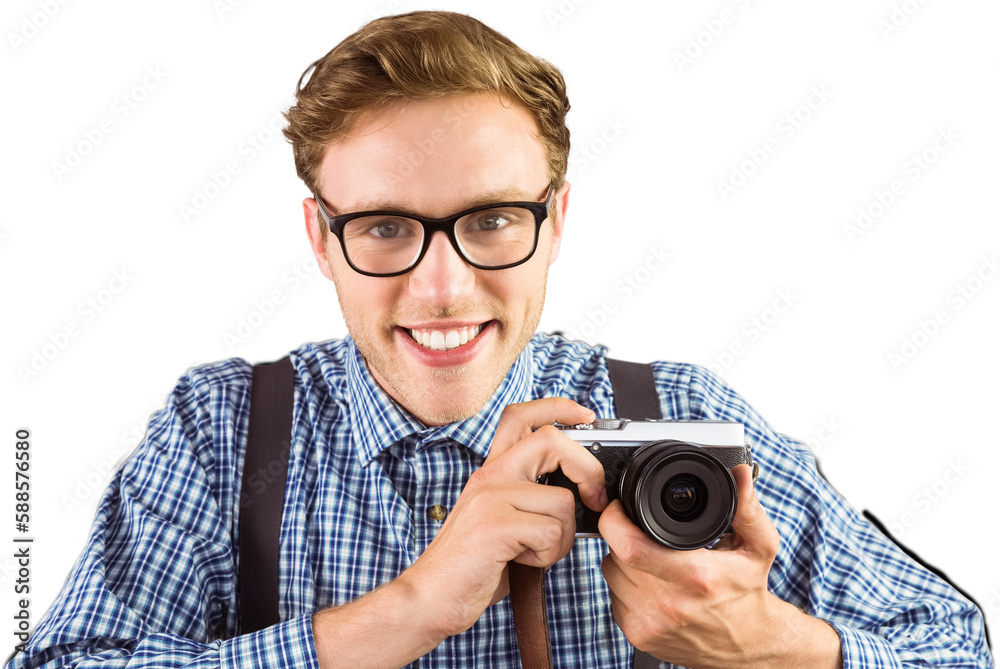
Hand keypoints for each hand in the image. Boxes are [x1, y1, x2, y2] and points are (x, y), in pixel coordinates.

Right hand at [400, 398, 608, 638]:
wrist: (430, 596)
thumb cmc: (473, 563)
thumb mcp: (501, 518)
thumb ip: (530, 496)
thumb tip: (582, 492)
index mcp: (492, 470)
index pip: (521, 416)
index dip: (559, 408)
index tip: (586, 416)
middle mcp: (490, 475)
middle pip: (551, 440)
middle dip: (588, 470)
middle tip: (594, 499)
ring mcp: (490, 496)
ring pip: (562, 500)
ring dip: (563, 536)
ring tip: (535, 551)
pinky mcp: (495, 524)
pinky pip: (552, 531)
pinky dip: (549, 555)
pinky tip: (523, 562)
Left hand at [599, 464, 837, 667]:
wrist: (748, 645)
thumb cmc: (749, 591)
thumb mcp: (759, 547)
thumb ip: (747, 509)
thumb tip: (740, 475)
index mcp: (695, 578)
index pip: (629, 546)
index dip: (615, 521)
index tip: (621, 508)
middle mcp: (668, 605)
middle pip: (616, 555)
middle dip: (623, 535)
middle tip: (645, 532)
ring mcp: (650, 624)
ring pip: (611, 574)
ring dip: (623, 560)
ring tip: (652, 557)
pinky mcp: (638, 636)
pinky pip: (614, 597)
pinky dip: (625, 584)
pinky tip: (650, 582)